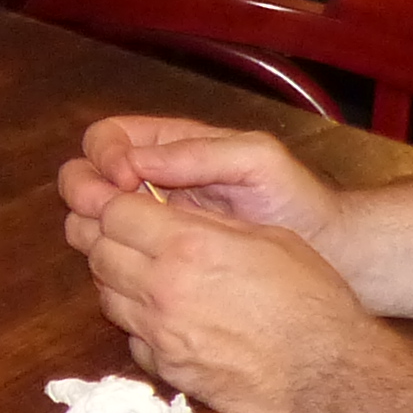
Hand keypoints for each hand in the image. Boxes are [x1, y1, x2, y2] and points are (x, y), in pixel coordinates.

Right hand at [59, 115, 338, 252]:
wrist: (327, 254)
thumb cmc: (297, 200)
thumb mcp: (256, 161)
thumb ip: (199, 153)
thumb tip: (135, 163)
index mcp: (169, 147)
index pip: (106, 138)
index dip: (104, 156)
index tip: (125, 180)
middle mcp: (152, 183)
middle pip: (85, 177)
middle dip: (85, 192)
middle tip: (107, 215)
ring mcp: (154, 225)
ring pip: (92, 220)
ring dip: (93, 229)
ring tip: (122, 245)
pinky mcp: (160, 263)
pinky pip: (116, 258)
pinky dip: (111, 261)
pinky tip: (136, 273)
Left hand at [70, 178, 377, 412]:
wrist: (328, 371)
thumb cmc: (310, 298)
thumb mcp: (266, 237)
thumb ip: (207, 223)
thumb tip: (168, 211)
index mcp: (188, 245)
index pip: (113, 212)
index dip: (113, 202)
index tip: (124, 201)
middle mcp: (163, 288)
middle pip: (97, 251)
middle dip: (104, 236)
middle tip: (123, 232)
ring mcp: (160, 333)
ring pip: (105, 294)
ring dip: (116, 278)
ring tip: (143, 270)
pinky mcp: (167, 369)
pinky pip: (130, 336)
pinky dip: (136, 322)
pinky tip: (163, 315)